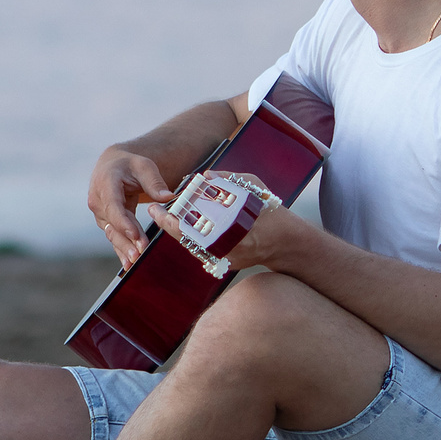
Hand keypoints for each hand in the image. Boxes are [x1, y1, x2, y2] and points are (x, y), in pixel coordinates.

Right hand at [88, 147, 175, 269]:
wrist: (113, 166)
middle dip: (126, 240)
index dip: (124, 222)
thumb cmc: (130, 165)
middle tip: (139, 254)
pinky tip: (128, 264)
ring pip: (112, 233)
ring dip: (123, 248)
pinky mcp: (106, 221)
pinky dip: (120, 250)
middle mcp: (98, 199)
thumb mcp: (144, 166)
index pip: (113, 206)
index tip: (136, 236)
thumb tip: (168, 197)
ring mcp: (100, 212)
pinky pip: (114, 236)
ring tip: (135, 262)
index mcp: (106, 182)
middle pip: (113, 224)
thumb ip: (155, 181)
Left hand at [143, 174, 296, 274]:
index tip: (157, 206)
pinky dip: (190, 238)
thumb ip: (228, 180)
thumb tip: (204, 176)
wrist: (287, 242)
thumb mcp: (253, 187)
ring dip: (177, 231)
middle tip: (154, 210)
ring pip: (192, 246)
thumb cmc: (269, 210)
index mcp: (232, 228)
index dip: (171, 217)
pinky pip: (202, 251)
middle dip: (169, 223)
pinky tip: (181, 225)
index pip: (193, 225)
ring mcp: (226, 258)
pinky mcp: (226, 263)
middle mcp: (227, 247)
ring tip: (163, 215)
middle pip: (188, 238)